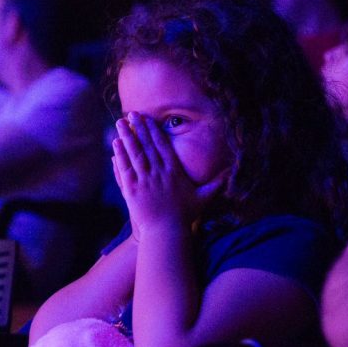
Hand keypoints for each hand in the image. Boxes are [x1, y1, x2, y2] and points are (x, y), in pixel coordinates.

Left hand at [111, 113, 221, 239]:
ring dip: (127, 136)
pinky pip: (125, 168)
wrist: (167, 232)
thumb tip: (231, 174)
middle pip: (147, 145)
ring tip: (120, 122)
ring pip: (135, 153)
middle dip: (139, 128)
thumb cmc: (185, 216)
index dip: (154, 130)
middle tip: (131, 113)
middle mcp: (159, 172)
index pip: (163, 145)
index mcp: (174, 171)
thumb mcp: (204, 198)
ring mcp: (145, 180)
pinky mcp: (132, 190)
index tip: (148, 119)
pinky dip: (120, 155)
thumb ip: (216, 185)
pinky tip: (116, 143)